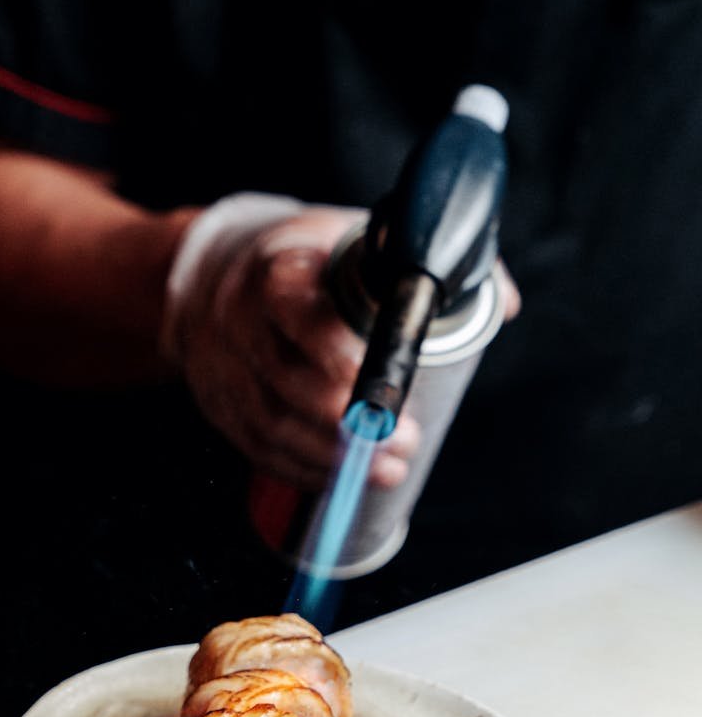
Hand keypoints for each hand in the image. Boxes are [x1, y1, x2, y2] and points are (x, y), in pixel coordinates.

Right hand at [161, 194, 419, 491]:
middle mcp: (242, 323)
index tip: (388, 383)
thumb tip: (503, 303)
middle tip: (407, 440)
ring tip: (389, 469)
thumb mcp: (354, 237)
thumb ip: (431, 267)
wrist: (212, 276)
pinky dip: (305, 471)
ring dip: (335, 458)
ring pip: (275, 426)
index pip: (297, 314)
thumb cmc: (302, 262)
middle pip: (288, 384)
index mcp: (278, 273)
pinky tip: (344, 480)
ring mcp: (229, 370)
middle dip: (352, 423)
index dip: (338, 355)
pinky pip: (262, 450)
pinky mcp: (226, 408)